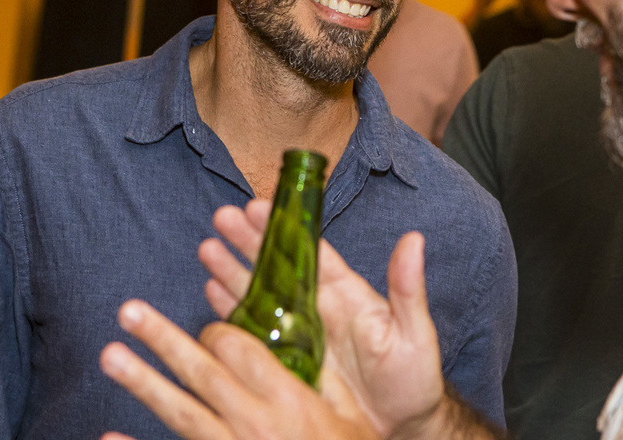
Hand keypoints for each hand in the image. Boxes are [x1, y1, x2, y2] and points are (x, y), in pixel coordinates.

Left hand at [100, 299, 380, 439]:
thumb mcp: (353, 421)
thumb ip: (327, 384)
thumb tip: (306, 346)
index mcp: (292, 402)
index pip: (242, 351)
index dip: (219, 332)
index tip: (208, 328)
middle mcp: (256, 424)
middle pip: (202, 372)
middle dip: (163, 339)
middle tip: (129, 311)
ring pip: (181, 413)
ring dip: (143, 382)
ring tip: (111, 356)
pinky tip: (108, 437)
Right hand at [200, 202, 446, 437]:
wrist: (399, 427)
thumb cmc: (412, 378)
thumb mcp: (413, 332)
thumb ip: (407, 288)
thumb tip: (414, 239)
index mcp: (345, 292)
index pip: (309, 250)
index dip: (283, 227)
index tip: (258, 205)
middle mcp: (317, 306)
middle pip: (276, 265)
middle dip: (248, 241)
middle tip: (221, 216)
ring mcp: (298, 332)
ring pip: (258, 293)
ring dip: (232, 270)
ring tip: (207, 248)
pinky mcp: (285, 360)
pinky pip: (252, 331)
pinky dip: (231, 311)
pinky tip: (211, 291)